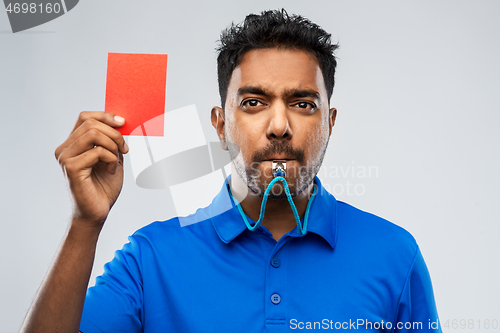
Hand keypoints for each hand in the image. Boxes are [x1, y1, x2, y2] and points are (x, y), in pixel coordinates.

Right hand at [55, 111, 128, 228]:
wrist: (97, 213)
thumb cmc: (103, 187)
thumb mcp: (112, 157)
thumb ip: (112, 140)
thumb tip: (120, 121)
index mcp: (72, 144)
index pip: (85, 117)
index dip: (105, 116)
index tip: (123, 123)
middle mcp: (64, 149)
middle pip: (90, 123)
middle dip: (114, 133)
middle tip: (125, 149)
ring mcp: (65, 158)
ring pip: (93, 134)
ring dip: (113, 146)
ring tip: (116, 161)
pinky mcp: (71, 168)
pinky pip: (97, 151)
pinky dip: (111, 159)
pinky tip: (111, 171)